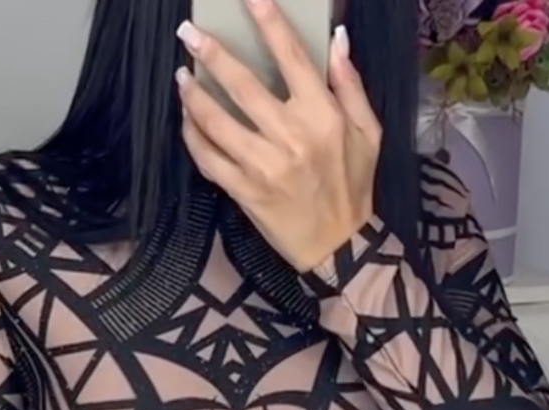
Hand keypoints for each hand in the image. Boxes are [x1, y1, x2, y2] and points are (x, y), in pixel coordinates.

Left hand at [176, 0, 381, 273]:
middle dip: (210, 53)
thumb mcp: (367, 132)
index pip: (291, 57)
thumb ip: (350, 84)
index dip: (268, 22)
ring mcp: (264, 166)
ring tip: (181, 78)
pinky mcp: (245, 192)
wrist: (338, 247)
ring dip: (193, 96)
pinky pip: (209, 159)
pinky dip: (193, 137)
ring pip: (217, 122)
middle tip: (186, 32)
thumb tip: (337, 38)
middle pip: (242, 85)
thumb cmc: (353, 186)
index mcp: (322, 115)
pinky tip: (187, 121)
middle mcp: (291, 137)